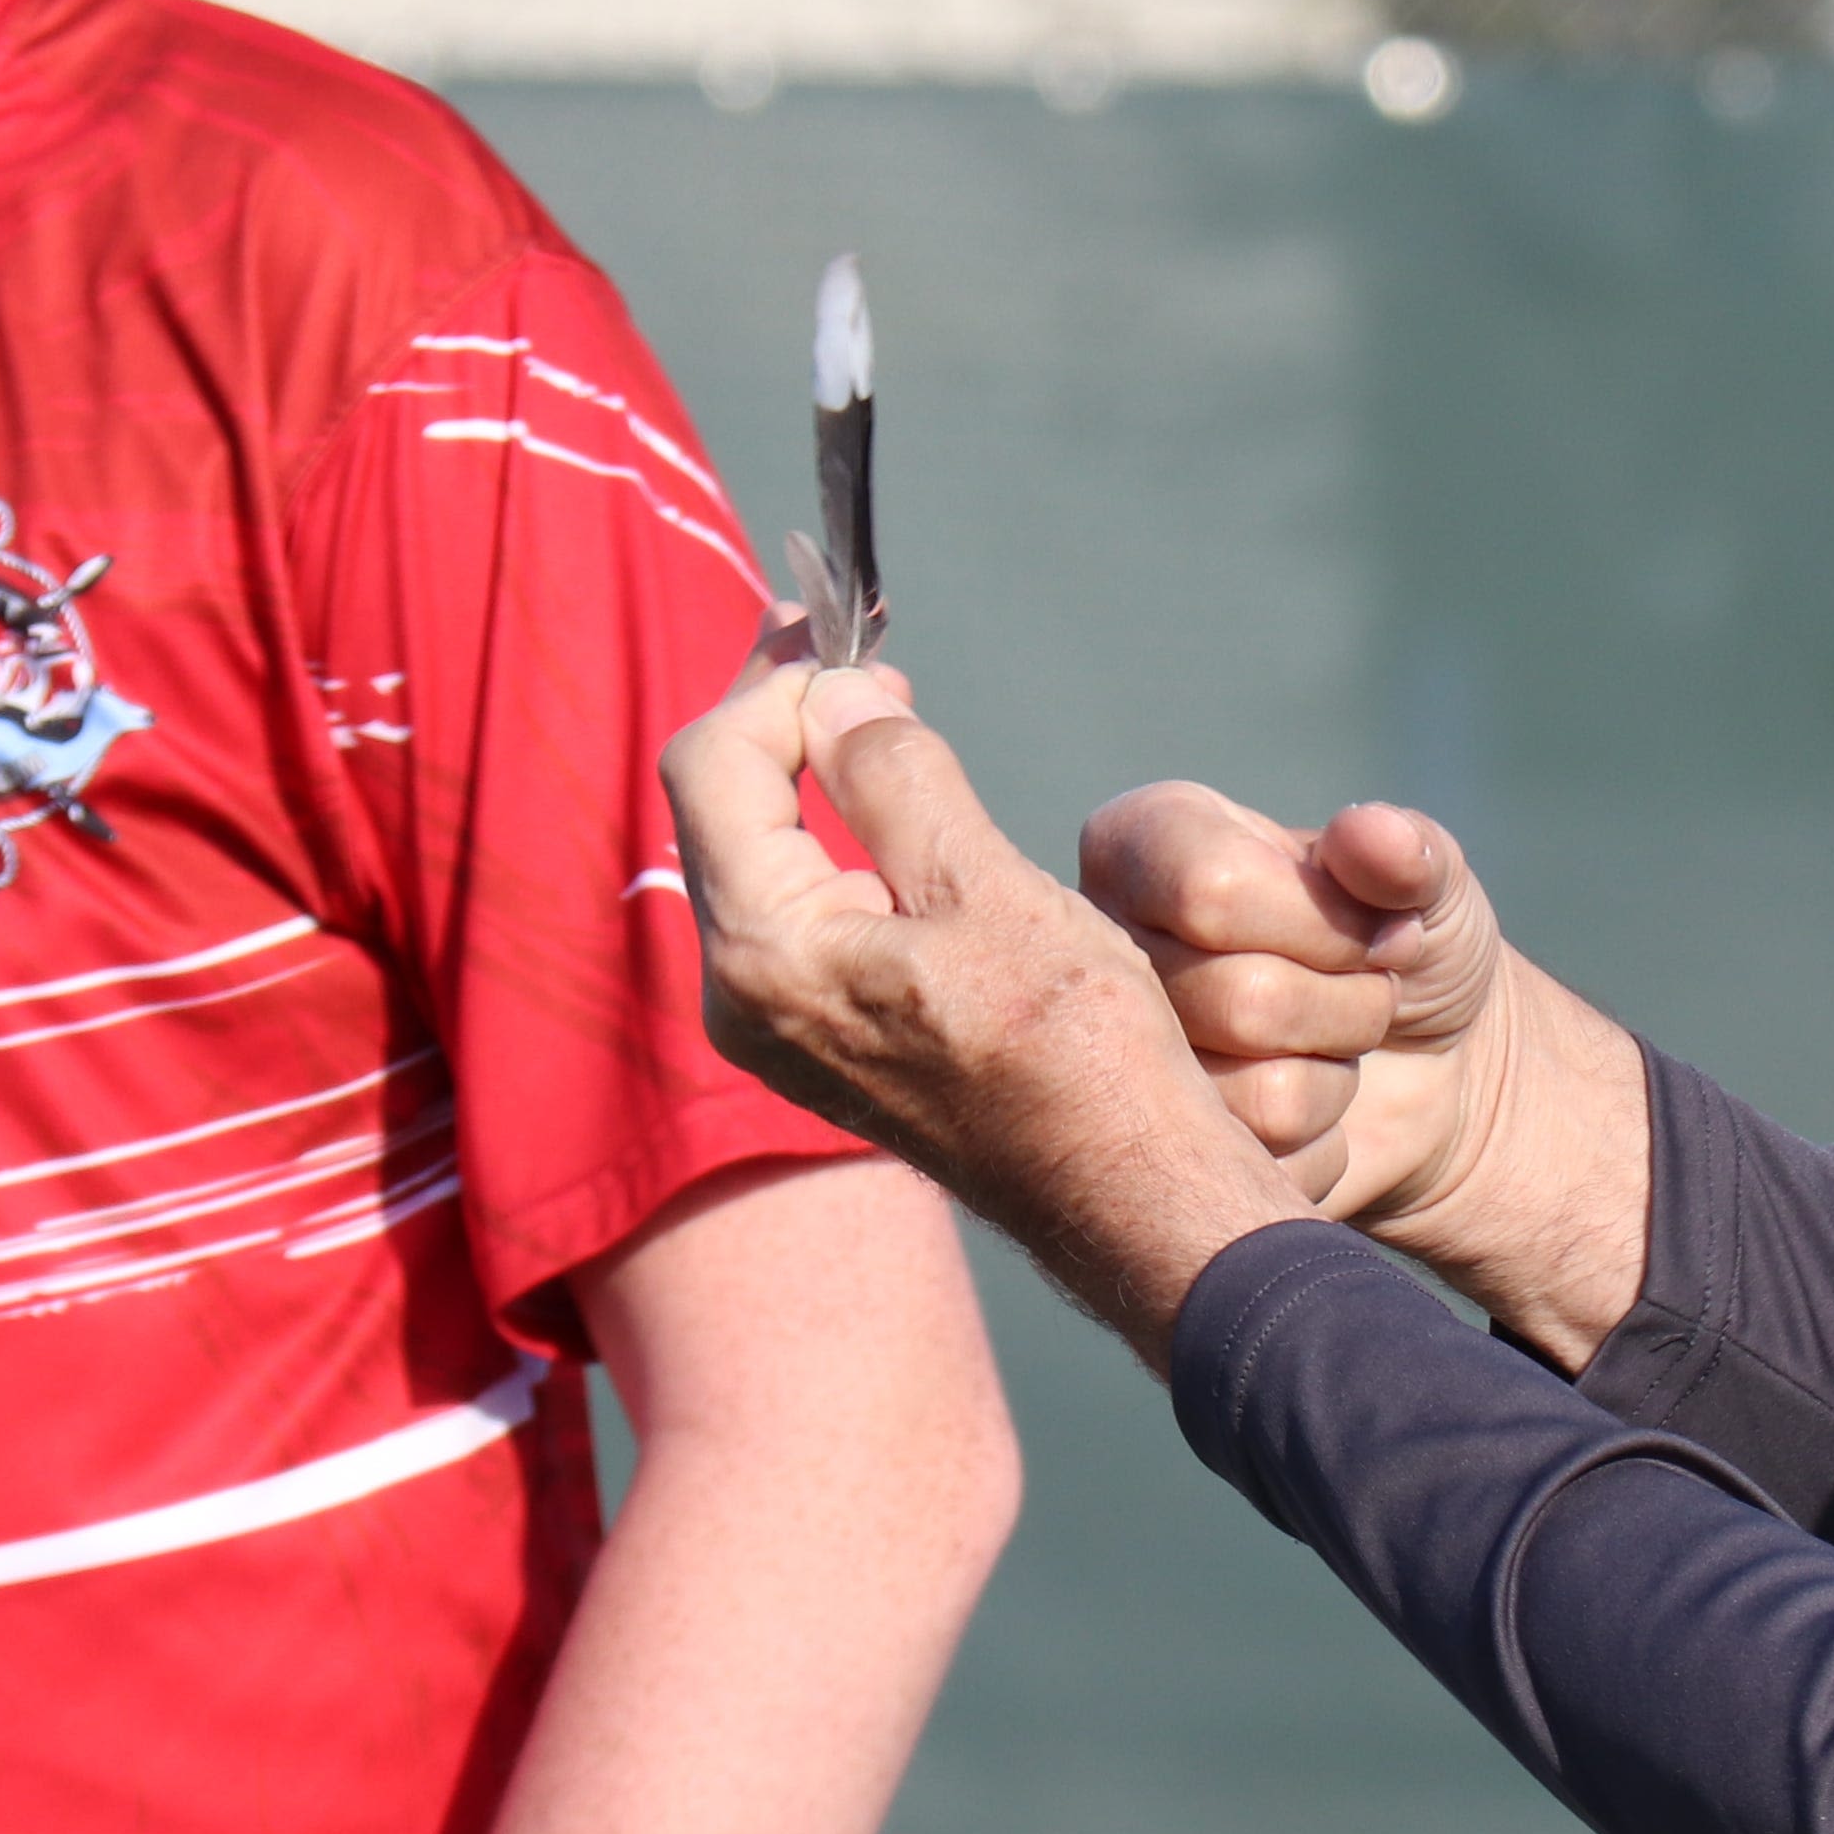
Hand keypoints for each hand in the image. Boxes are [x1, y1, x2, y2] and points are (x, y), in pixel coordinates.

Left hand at [661, 653, 1308, 1360]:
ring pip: (748, 858)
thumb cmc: (1073, 1048)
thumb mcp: (986, 885)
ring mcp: (774, 1029)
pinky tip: (882, 809)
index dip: (774, 685)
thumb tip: (837, 696)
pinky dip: (821, 840)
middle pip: (714, 808)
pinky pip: (785, 910)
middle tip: (848, 649)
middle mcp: (741, 998)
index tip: (850, 643)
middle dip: (779, 718)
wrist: (1122, 1189)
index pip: (711, 767)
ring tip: (874, 712)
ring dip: (800, 775)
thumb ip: (895, 777)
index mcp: (767, 953)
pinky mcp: (816, 1043)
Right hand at [1076, 790, 1646, 1363]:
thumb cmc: (1411, 947)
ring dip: (1334, 1081)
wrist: (1434, 1070)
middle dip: (1346, 1007)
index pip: (1210, 894)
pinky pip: (1254, 1173)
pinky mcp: (1155, 1160)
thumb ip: (1409, 854)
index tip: (1378, 931)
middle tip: (1366, 994)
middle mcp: (1107, 948)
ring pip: (1246, 1100)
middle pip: (1236, 1002)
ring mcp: (1116, 1062)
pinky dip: (1321, 1150)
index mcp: (1147, 843)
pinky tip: (1315, 1113)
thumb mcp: (1431, 884)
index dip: (1325, 928)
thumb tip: (1373, 836)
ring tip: (1336, 1048)